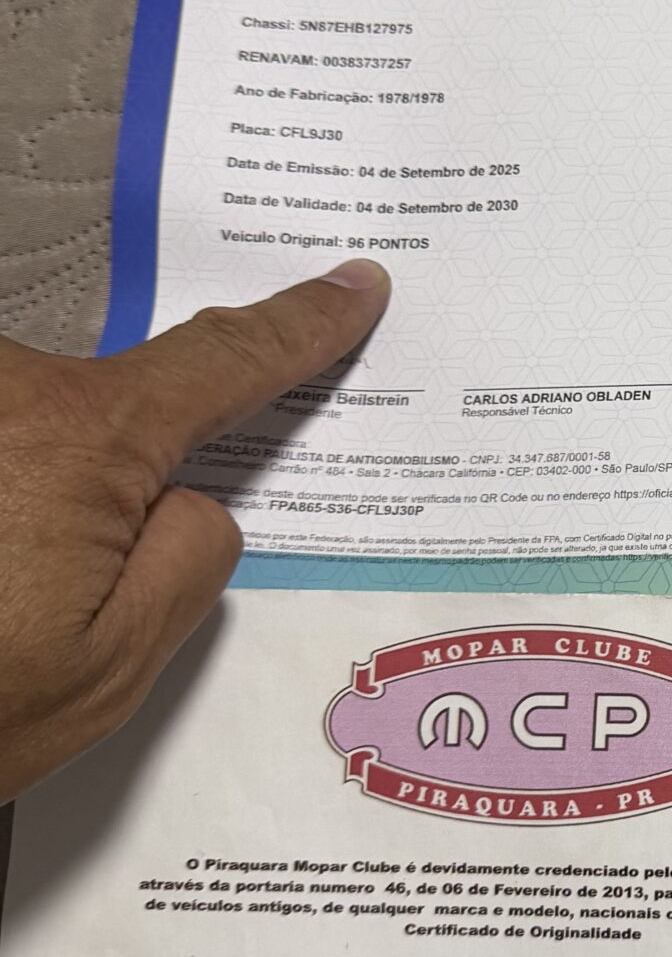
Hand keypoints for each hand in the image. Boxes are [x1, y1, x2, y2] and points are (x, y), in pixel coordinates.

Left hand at [0, 261, 390, 804]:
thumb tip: (190, 503)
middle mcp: (1, 391)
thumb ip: (191, 560)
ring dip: (2, 512)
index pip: (226, 362)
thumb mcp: (109, 669)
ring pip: (14, 438)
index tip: (351, 288)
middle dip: (86, 494)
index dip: (300, 327)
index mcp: (85, 440)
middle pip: (98, 414)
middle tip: (21, 605)